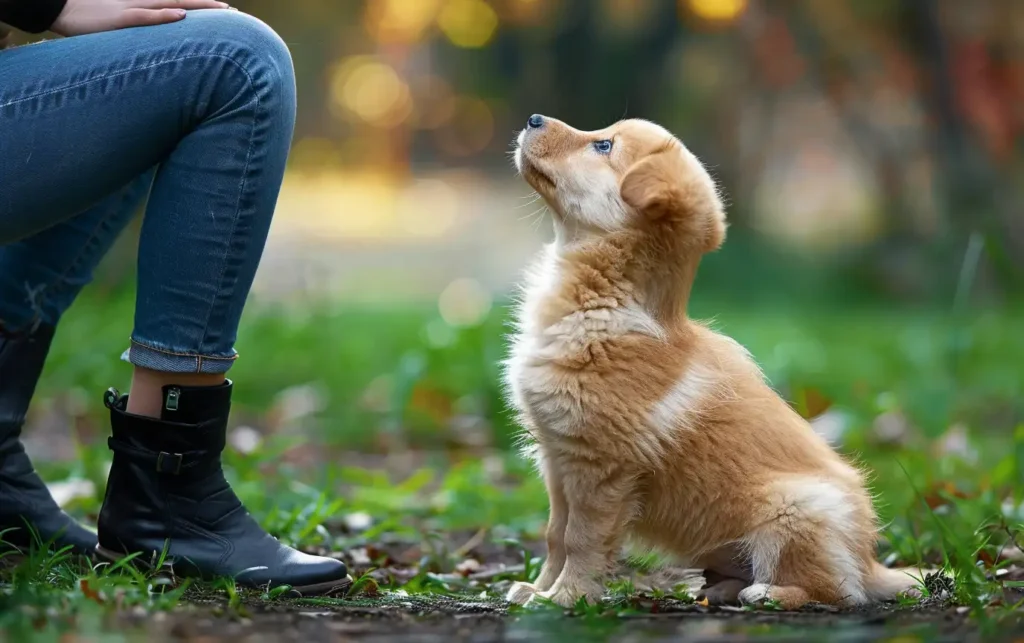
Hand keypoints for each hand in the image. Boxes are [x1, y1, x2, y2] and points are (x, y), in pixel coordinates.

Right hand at [51, 0, 231, 36]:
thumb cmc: (85, 22)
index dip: (198, 8)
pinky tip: (182, 16)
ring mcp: (130, 9)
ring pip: (170, 4)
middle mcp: (140, 4)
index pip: (175, 5)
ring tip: (221, 9)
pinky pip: (144, 16)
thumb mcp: (116, 31)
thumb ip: (136, 37)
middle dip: (207, 7)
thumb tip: (152, 53)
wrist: (57, 9)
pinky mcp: (118, 18)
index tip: (221, 12)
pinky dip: (164, 16)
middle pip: (180, 1)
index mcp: (140, 7)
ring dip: (196, 7)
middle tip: (232, 11)